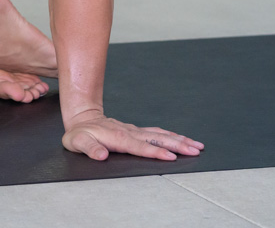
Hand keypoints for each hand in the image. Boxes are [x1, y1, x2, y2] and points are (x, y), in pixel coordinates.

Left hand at [62, 114, 203, 161]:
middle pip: (157, 138)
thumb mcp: (77, 142)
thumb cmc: (80, 133)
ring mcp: (135, 131)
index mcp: (118, 138)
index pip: (140, 146)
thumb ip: (90, 148)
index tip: (171, 156)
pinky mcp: (137, 131)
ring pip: (161, 134)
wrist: (82, 118)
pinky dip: (171, 135)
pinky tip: (182, 139)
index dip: (155, 152)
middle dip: (177, 144)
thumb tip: (101, 155)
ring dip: (179, 140)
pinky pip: (157, 132)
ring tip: (197, 146)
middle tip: (195, 150)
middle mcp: (130, 132)